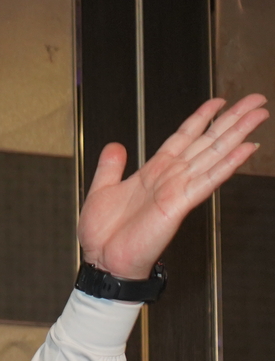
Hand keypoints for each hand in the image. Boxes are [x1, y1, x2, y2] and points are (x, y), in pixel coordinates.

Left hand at [79, 94, 266, 278]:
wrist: (102, 261)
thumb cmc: (103, 235)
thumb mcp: (100, 191)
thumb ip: (110, 167)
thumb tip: (115, 145)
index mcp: (153, 171)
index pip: (183, 137)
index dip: (201, 118)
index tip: (219, 101)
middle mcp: (170, 177)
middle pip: (207, 140)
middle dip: (232, 119)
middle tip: (256, 100)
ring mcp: (178, 189)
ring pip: (214, 154)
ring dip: (237, 134)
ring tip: (259, 115)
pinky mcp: (179, 204)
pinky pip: (207, 180)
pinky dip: (227, 165)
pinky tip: (245, 150)